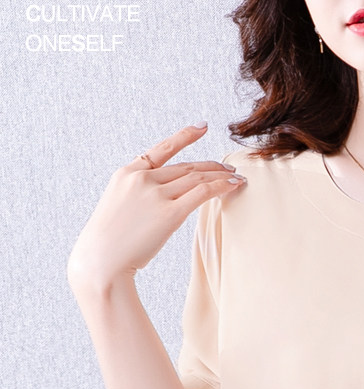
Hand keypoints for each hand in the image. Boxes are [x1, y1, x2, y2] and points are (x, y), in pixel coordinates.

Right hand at [66, 123, 245, 288]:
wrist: (101, 261)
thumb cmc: (107, 244)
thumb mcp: (116, 208)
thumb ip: (136, 197)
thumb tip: (156, 202)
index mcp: (126, 174)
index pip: (161, 150)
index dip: (184, 136)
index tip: (202, 127)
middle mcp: (142, 179)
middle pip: (185, 167)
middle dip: (211, 167)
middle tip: (229, 168)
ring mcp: (155, 194)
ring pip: (197, 177)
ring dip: (221, 176)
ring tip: (236, 178)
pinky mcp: (170, 213)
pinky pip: (202, 192)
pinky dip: (221, 187)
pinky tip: (233, 185)